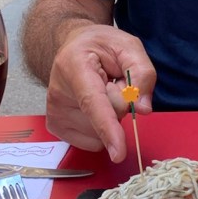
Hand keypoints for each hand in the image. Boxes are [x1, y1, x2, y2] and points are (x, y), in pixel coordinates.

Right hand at [44, 24, 155, 161]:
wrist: (73, 46)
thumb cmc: (100, 45)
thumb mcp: (129, 47)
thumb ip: (142, 73)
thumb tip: (143, 108)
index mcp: (75, 66)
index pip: (94, 103)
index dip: (108, 128)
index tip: (118, 153)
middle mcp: (59, 92)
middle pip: (107, 118)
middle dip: (121, 103)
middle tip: (112, 81)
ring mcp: (55, 112)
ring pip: (100, 133)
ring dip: (110, 116)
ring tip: (101, 91)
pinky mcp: (56, 126)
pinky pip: (92, 142)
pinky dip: (100, 128)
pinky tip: (92, 107)